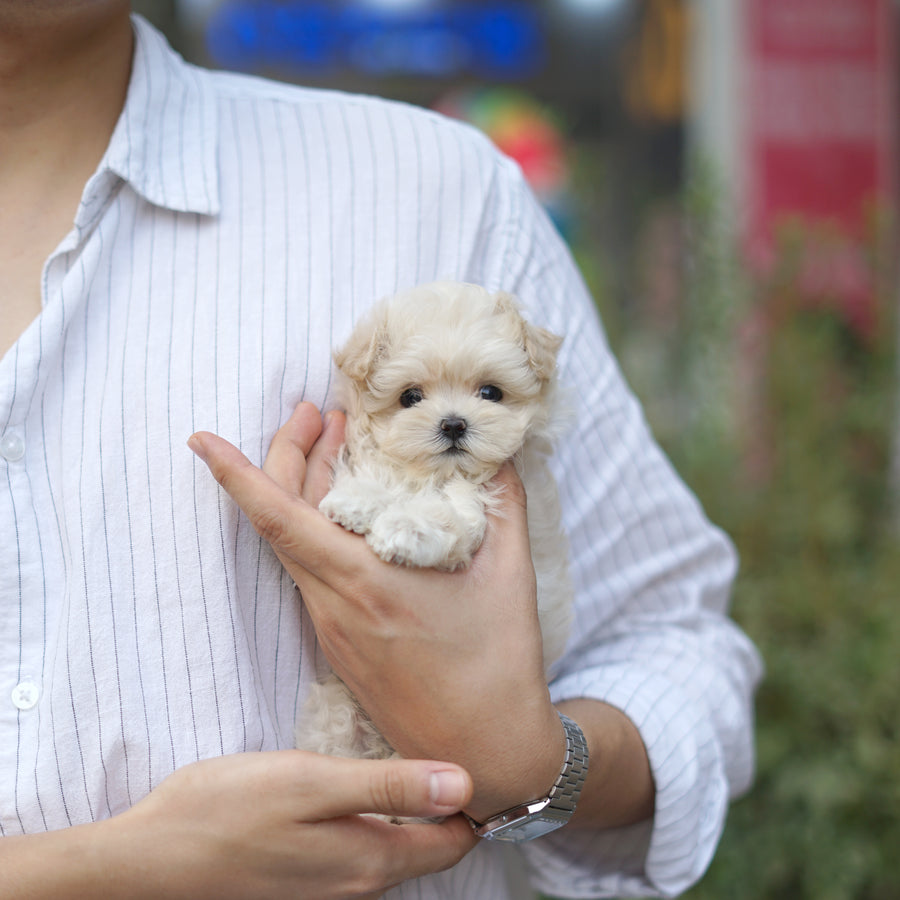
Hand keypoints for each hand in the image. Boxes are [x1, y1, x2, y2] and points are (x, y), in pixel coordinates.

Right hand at [0, 752, 475, 899]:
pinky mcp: (308, 878)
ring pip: (399, 847)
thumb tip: (466, 785)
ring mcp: (332, 887)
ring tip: (421, 753)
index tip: (481, 747)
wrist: (150, 860)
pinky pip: (366, 849)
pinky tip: (368, 782)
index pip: (456, 840)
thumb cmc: (228, 810)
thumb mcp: (312, 783)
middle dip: (452, 801)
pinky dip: (381, 816)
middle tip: (456, 738)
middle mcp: (361, 885)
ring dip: (416, 807)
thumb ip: (390, 788)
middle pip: (432, 847)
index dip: (477, 798)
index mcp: (371, 861)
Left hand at [189, 404, 565, 822]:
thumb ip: (504, 504)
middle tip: (317, 412)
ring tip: (336, 447)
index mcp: (366, 584)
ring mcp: (331, 629)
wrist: (483, 754)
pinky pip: (310, 573)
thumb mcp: (510, 576)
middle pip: (278, 521)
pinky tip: (347, 511)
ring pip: (292, 547)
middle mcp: (334, 606)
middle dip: (284, 455)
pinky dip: (315, 529)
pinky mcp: (338, 645)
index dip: (236, 475)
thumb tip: (500, 454)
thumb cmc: (498, 666)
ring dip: (302, 491)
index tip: (202, 439)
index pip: (280, 520)